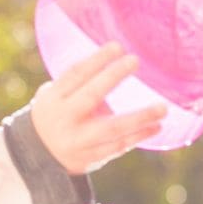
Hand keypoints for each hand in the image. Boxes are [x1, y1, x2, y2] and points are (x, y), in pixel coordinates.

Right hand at [30, 43, 166, 174]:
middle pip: (91, 95)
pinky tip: (156, 127)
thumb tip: (114, 62)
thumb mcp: (54, 96)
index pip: (75, 74)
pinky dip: (139, 136)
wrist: (39, 156)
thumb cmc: (56, 114)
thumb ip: (78, 83)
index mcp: (54, 98)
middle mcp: (64, 118)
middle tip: (134, 60)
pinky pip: (118, 146)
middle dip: (113, 76)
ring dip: (140, 117)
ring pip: (112, 128)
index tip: (117, 47)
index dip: (96, 59)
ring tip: (163, 108)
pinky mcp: (91, 157)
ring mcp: (78, 140)